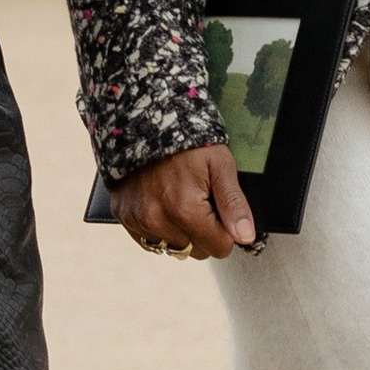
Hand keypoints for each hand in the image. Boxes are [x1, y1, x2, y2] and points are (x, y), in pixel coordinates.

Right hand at [112, 142, 254, 258]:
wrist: (144, 118)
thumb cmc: (187, 140)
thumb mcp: (220, 165)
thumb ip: (234, 204)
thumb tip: (246, 237)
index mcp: (185, 210)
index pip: (219, 248)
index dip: (226, 231)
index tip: (220, 209)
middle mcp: (157, 220)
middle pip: (196, 251)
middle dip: (204, 232)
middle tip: (200, 200)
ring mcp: (137, 219)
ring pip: (173, 246)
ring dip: (181, 231)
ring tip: (179, 198)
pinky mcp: (123, 215)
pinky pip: (149, 238)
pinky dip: (159, 226)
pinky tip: (162, 202)